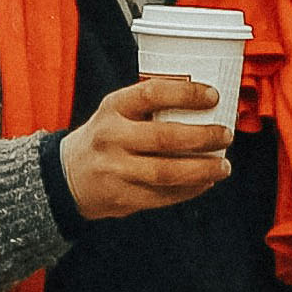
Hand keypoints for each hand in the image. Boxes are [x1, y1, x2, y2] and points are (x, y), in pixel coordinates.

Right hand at [57, 79, 233, 221]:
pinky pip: (161, 197)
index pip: (152, 93)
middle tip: (226, 135)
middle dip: (203, 137)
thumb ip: (150, 105)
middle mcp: (112, 138)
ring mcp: (115, 171)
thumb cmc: (104, 136)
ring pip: (166, 173)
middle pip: (165, 138)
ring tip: (223, 166)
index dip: (186, 94)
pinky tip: (204, 182)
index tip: (213, 96)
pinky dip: (188, 191)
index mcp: (113, 108)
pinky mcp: (120, 198)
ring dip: (202, 170)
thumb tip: (204, 101)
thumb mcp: (116, 110)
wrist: (65, 176)